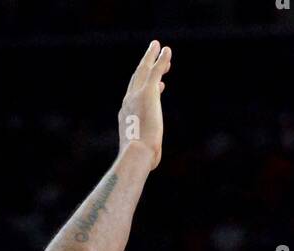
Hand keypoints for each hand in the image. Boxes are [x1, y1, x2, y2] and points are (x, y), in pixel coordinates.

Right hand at [118, 39, 171, 169]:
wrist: (136, 154)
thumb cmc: (140, 160)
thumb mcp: (144, 155)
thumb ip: (148, 152)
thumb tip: (152, 161)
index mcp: (126, 116)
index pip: (134, 98)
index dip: (145, 89)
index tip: (160, 86)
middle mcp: (128, 102)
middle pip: (136, 80)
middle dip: (145, 68)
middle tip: (154, 59)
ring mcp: (137, 96)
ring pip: (144, 70)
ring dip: (151, 57)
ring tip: (158, 47)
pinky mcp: (149, 92)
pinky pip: (156, 70)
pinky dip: (161, 59)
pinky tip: (166, 50)